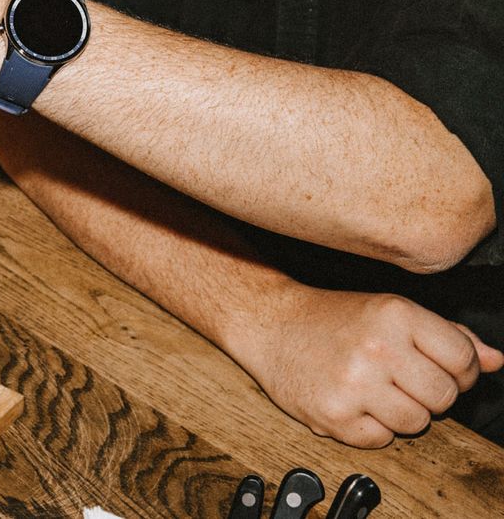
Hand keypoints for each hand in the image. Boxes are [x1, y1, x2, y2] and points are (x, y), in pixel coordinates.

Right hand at [232, 286, 503, 446]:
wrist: (269, 324)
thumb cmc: (331, 318)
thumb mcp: (390, 311)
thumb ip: (446, 335)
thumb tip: (495, 360)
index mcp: (396, 314)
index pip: (463, 360)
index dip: (458, 371)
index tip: (436, 368)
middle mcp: (377, 348)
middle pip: (444, 397)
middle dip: (430, 394)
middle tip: (402, 380)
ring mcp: (355, 384)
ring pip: (417, 423)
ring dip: (402, 414)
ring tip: (376, 391)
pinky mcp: (333, 415)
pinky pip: (380, 440)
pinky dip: (371, 428)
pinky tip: (353, 402)